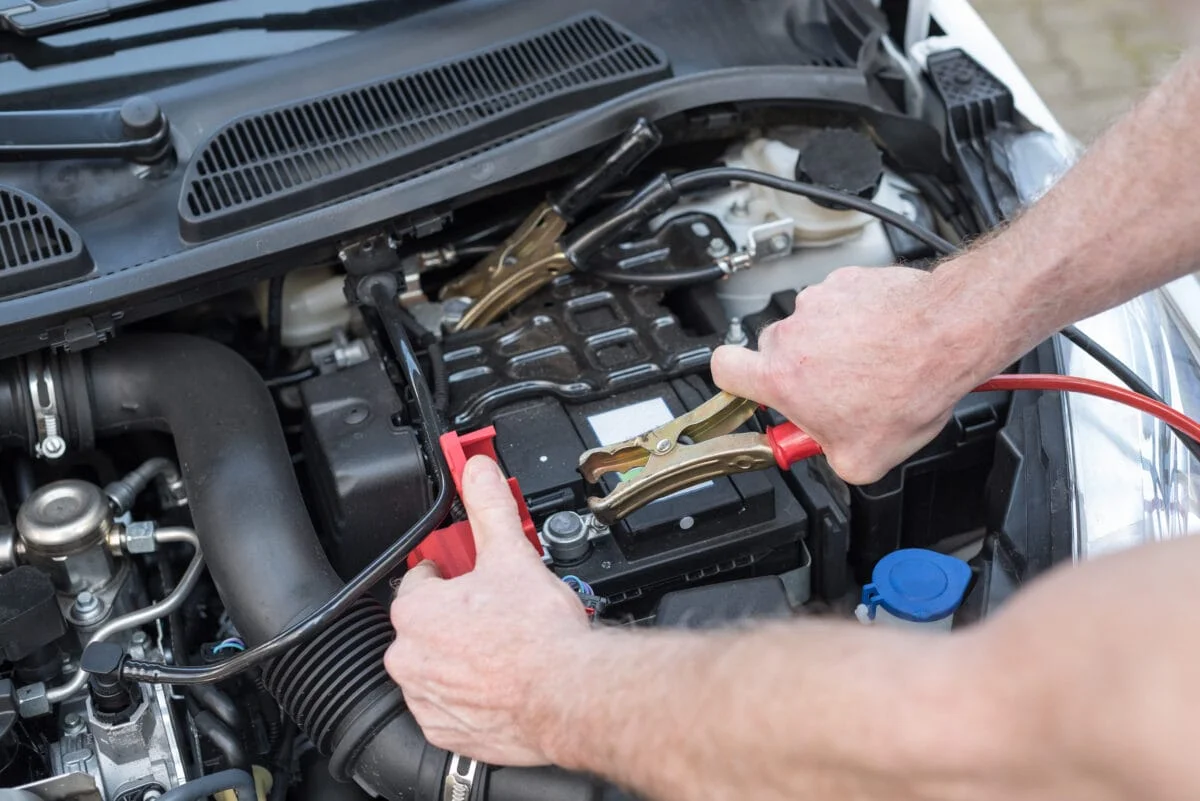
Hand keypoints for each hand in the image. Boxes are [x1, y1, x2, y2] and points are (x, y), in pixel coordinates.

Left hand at [385, 455, 589, 765]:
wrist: (568, 696)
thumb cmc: (538, 634)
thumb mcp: (512, 554)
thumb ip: (489, 507)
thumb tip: (478, 471)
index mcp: (415, 612)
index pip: (422, 579)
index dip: (452, 573)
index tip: (475, 577)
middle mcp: (409, 660)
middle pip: (428, 624)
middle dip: (458, 616)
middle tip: (497, 612)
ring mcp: (425, 700)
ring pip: (438, 667)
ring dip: (462, 657)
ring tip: (504, 648)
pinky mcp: (446, 733)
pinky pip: (449, 708)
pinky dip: (470, 697)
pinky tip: (502, 682)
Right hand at [711, 265, 997, 484]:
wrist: (950, 334)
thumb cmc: (909, 387)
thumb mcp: (862, 459)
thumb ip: (825, 455)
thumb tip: (826, 449)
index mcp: (781, 377)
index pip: (722, 369)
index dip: (732, 383)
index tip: (753, 394)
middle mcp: (792, 333)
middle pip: (774, 351)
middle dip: (798, 371)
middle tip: (836, 392)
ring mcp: (819, 302)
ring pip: (810, 328)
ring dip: (832, 346)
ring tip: (873, 366)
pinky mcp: (847, 282)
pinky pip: (840, 305)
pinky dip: (857, 321)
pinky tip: (885, 342)